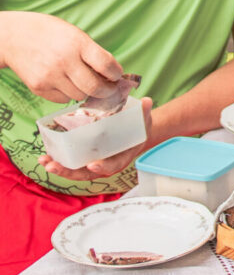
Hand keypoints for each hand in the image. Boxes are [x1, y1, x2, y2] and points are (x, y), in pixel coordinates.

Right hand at [0, 11, 122, 102]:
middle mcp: (64, 61)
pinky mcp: (38, 88)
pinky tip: (68, 84)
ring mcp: (50, 76)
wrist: (16, 37)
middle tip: (110, 89)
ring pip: (79, 96)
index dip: (116, 73)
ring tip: (87, 84)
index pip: (106, 64)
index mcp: (78, 44)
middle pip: (94, 87)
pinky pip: (62, 99)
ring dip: (87, 92)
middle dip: (107, 90)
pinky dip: (69, 94)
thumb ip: (93, 53)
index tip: (118, 76)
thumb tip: (112, 74)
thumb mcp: (76, 34)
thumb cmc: (51, 33)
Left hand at [39, 98, 154, 180]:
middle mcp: (106, 164)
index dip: (102, 166)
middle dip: (69, 171)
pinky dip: (59, 161)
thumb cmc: (139, 127)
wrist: (135, 132)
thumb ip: (144, 113)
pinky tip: (46, 156)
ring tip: (45, 161)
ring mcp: (94, 162)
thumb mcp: (144, 120)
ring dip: (59, 167)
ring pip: (75, 170)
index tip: (92, 164)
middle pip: (86, 173)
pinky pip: (72, 162)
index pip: (112, 165)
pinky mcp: (85, 157)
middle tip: (54, 166)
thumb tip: (147, 101)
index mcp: (122, 157)